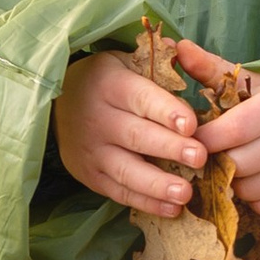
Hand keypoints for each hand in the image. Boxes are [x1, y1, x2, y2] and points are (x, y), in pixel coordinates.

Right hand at [55, 48, 206, 218]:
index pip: (141, 98)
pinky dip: (146, 203)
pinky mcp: (89, 175)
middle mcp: (97, 118)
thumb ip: (159, 61)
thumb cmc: (109, 80)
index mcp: (110, 84)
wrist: (59, 101)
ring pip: (126, 170)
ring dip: (158, 184)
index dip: (166, 111)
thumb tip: (187, 50)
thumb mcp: (127, 60)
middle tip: (200, 158)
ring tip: (186, 193)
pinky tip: (172, 209)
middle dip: (169, 148)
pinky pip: (119, 192)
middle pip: (136, 136)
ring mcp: (91, 150)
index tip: (191, 124)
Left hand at [177, 37, 259, 221]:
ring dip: (235, 183)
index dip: (204, 140)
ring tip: (239, 165)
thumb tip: (175, 46)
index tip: (192, 140)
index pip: (230, 131)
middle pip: (238, 165)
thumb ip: (211, 68)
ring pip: (249, 191)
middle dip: (219, 162)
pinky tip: (259, 179)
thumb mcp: (251, 81)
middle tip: (215, 155)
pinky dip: (255, 199)